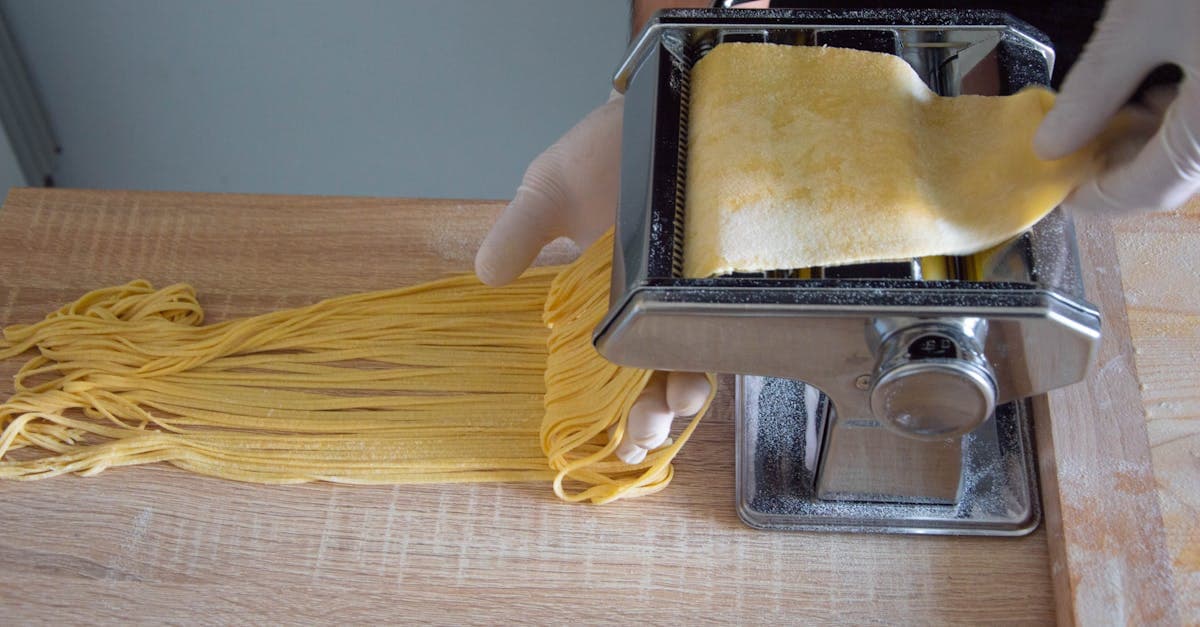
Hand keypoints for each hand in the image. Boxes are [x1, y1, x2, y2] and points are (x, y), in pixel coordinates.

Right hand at [475, 93, 710, 463]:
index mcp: (604, 299)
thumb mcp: (550, 189)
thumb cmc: (605, 149)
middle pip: (652, 375)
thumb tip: (486, 273)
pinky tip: (706, 371)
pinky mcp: (725, 276)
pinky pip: (727, 323)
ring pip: (693, 357)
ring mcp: (689, 292)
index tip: (611, 439)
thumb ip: (521, 231)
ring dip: (683, 392)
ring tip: (674, 402)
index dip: (612, 410)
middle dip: (649, 415)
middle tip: (641, 433)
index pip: (606, 369)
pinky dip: (720, 352)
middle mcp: (649, 304)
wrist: (670, 105)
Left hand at [1034, 0, 1199, 214]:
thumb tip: (1051, 140)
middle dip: (1122, 164)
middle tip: (1074, 147)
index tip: (1060, 191)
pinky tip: (1159, 85)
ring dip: (1154, 138)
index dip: (1097, 198)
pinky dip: (1186, 113)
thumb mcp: (1142, 22)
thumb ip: (1093, 90)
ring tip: (1105, 114)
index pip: (1150, 190)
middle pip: (1179, 171)